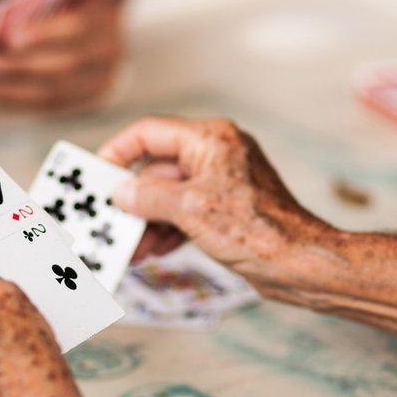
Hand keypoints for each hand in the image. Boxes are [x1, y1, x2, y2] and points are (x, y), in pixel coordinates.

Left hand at [0, 0, 121, 109]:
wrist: (94, 25)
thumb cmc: (63, 1)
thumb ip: (34, 6)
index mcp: (104, 17)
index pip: (77, 27)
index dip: (43, 33)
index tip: (8, 35)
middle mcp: (109, 54)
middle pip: (63, 66)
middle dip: (20, 66)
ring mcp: (101, 82)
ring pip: (53, 93)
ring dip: (11, 89)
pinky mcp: (86, 101)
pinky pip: (47, 107)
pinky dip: (15, 102)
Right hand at [99, 116, 331, 286]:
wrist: (299, 264)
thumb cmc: (257, 230)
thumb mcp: (191, 209)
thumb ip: (149, 196)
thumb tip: (121, 192)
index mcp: (211, 139)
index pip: (150, 132)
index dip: (118, 151)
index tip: (96, 174)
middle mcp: (216, 154)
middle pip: (157, 168)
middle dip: (132, 199)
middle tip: (107, 220)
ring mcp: (222, 183)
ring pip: (169, 195)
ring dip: (146, 221)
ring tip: (129, 248)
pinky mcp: (226, 210)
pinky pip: (184, 213)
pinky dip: (166, 230)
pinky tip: (152, 251)